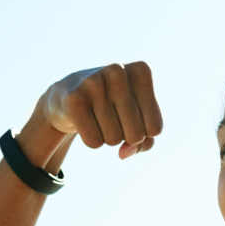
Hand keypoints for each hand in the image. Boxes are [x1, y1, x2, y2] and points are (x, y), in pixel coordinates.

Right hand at [33, 62, 162, 158]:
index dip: (143, 132)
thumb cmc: (114, 108)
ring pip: (114, 139)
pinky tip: (84, 121)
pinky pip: (94, 141)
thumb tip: (123, 154)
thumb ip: (145, 143)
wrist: (69, 95)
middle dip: (125, 136)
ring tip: (97, 116)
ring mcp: (94, 83)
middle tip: (112, 117)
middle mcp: (118, 71)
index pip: (155, 128)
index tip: (130, 116)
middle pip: (136, 135)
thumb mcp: (139, 120)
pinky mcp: (74, 99)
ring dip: (107, 137)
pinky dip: (91, 140)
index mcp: (141, 72)